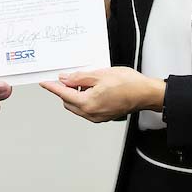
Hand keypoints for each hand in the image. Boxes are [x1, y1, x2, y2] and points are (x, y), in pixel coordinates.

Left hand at [39, 67, 162, 122]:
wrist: (146, 93)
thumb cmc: (128, 83)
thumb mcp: (99, 75)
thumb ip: (79, 78)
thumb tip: (65, 79)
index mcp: (88, 103)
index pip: (63, 94)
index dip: (52, 87)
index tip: (44, 83)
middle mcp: (92, 114)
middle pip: (68, 103)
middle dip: (65, 91)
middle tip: (67, 77)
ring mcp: (98, 117)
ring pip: (78, 107)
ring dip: (75, 95)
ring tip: (83, 81)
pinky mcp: (105, 116)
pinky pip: (87, 109)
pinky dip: (84, 99)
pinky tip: (91, 88)